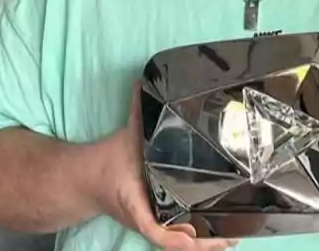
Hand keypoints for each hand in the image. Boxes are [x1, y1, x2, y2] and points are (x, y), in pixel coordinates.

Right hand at [91, 83, 237, 250]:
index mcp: (136, 202)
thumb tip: (141, 83)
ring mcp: (150, 223)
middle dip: (202, 242)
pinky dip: (196, 240)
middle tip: (229, 236)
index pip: (153, 228)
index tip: (192, 232)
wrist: (87, 180)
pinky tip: (218, 239)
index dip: (173, 236)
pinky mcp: (154, 222)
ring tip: (231, 239)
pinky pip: (176, 237)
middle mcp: (145, 218)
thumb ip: (136, 112)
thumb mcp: (125, 136)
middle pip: (173, 241)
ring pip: (177, 242)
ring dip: (203, 244)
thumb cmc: (109, 161)